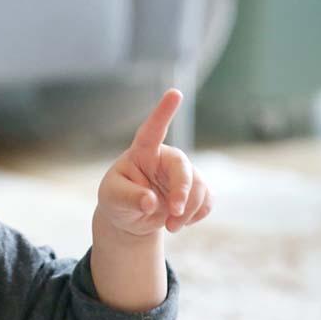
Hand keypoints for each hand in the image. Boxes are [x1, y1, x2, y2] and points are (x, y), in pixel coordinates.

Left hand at [96, 88, 213, 238]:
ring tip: (171, 226)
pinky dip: (198, 215)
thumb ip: (129, 198)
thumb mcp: (113, 199)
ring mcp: (182, 173)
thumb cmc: (117, 199)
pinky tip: (181, 222)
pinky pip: (208, 200)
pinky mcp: (195, 189)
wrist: (130, 217)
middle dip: (183, 193)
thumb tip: (151, 201)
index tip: (174, 93)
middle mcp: (165, 158)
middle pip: (184, 168)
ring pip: (200, 187)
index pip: (152, 129)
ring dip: (189, 211)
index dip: (163, 112)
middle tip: (174, 214)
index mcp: (142, 152)